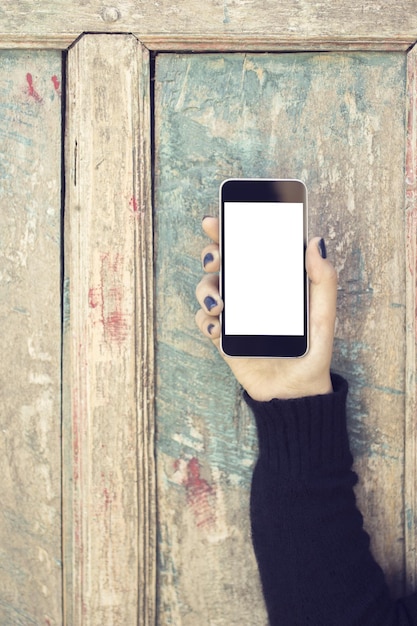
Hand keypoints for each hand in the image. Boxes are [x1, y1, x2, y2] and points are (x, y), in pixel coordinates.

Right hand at [195, 216, 336, 400]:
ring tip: (219, 303)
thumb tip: (315, 241)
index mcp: (271, 283)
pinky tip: (217, 328)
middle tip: (216, 260)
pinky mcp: (222, 337)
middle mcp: (249, 294)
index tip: (215, 220)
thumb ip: (323, 281)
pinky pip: (203, 319)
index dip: (228, 231)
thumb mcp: (323, 317)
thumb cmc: (312, 354)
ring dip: (205, 289)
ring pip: (207, 288)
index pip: (248, 249)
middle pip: (221, 264)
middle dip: (212, 255)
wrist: (293, 395)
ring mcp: (233, 314)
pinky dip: (204, 320)